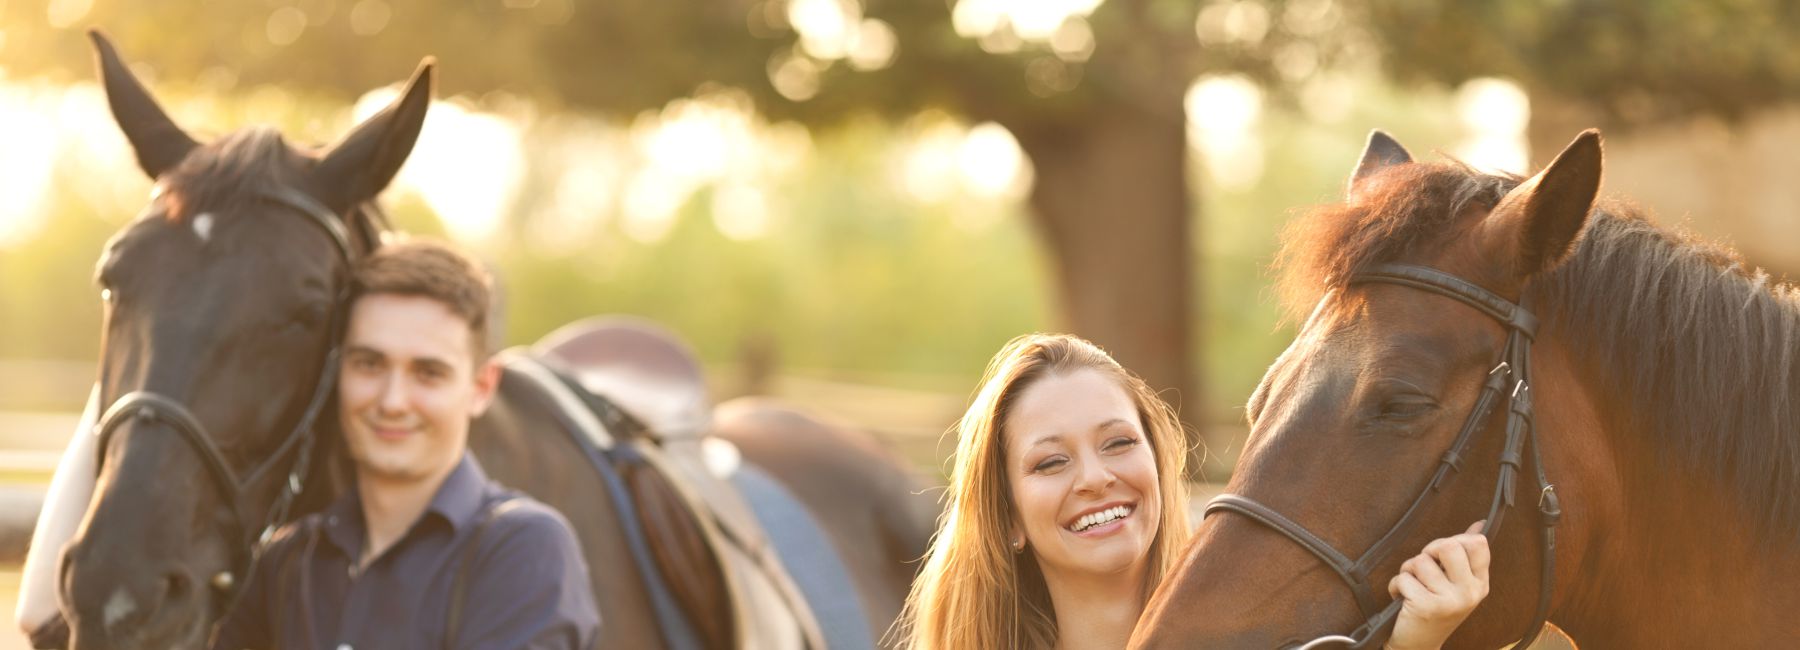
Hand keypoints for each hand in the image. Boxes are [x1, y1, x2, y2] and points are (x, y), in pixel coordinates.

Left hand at [1384, 521, 1489, 649]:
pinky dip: (1396, 585)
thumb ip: (1466, 554)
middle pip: (1448, 545)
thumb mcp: (1456, 583)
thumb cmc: (1435, 608)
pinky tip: (1403, 599)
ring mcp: (1449, 600)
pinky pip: (1403, 577)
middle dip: (1428, 551)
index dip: (1454, 540)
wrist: (1419, 645)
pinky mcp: (1426, 606)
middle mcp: (1469, 592)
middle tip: (1425, 568)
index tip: (1443, 556)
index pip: (1478, 543)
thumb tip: (1479, 524)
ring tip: (1413, 587)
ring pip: (1420, 560)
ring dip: (1409, 570)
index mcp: (1479, 583)